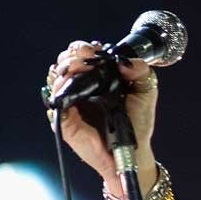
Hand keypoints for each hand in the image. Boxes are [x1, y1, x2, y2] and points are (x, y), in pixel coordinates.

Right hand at [45, 40, 158, 186]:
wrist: (134, 151)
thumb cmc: (137, 123)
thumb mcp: (145, 93)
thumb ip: (141, 73)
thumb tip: (126, 62)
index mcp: (98, 78)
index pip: (82, 55)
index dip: (84, 49)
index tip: (95, 49)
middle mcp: (82, 88)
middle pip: (65, 62)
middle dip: (73, 55)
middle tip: (86, 56)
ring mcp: (71, 102)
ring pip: (55, 77)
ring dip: (65, 67)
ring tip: (80, 67)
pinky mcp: (65, 119)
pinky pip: (55, 100)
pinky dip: (59, 89)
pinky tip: (69, 84)